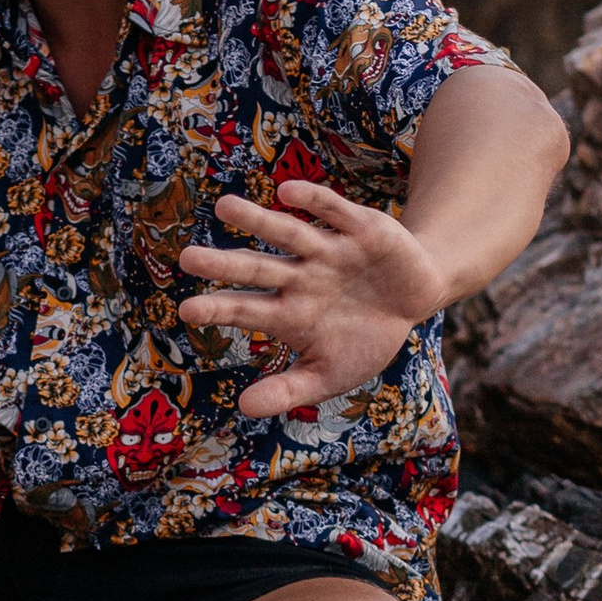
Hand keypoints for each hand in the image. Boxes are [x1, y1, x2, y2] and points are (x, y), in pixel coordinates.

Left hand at [179, 181, 444, 420]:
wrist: (415, 297)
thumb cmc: (365, 339)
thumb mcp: (330, 374)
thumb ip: (288, 391)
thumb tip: (243, 409)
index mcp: (289, 312)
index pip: (246, 309)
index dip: (219, 309)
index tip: (186, 311)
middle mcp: (300, 277)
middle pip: (257, 268)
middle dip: (225, 264)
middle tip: (187, 258)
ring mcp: (328, 250)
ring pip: (287, 232)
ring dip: (257, 220)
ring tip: (222, 206)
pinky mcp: (360, 228)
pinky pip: (333, 210)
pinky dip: (312, 200)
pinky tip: (285, 192)